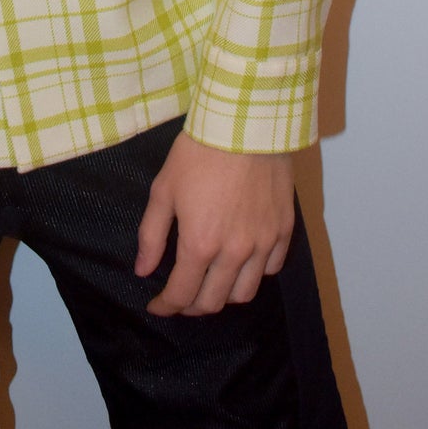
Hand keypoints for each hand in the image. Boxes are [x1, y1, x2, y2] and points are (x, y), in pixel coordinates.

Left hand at [135, 129, 294, 316]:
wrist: (245, 122)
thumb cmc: (199, 152)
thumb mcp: (164, 190)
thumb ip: (151, 236)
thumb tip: (143, 271)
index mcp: (200, 244)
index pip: (182, 295)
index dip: (166, 306)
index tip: (157, 305)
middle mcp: (234, 252)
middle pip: (213, 302)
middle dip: (192, 306)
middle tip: (181, 296)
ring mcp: (263, 243)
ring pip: (245, 293)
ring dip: (224, 295)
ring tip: (212, 283)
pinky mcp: (284, 230)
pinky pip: (271, 268)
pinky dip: (254, 273)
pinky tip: (242, 262)